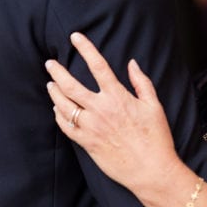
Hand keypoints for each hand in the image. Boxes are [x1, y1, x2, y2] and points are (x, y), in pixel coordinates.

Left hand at [45, 32, 182, 192]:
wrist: (151, 170)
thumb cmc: (156, 138)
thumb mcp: (154, 106)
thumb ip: (141, 82)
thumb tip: (131, 63)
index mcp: (118, 97)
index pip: (97, 65)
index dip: (85, 48)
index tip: (75, 37)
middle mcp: (100, 109)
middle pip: (71, 85)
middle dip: (57, 71)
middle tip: (50, 63)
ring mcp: (91, 127)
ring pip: (64, 105)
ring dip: (54, 92)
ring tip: (50, 84)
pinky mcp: (86, 143)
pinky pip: (66, 126)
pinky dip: (59, 115)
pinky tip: (57, 109)